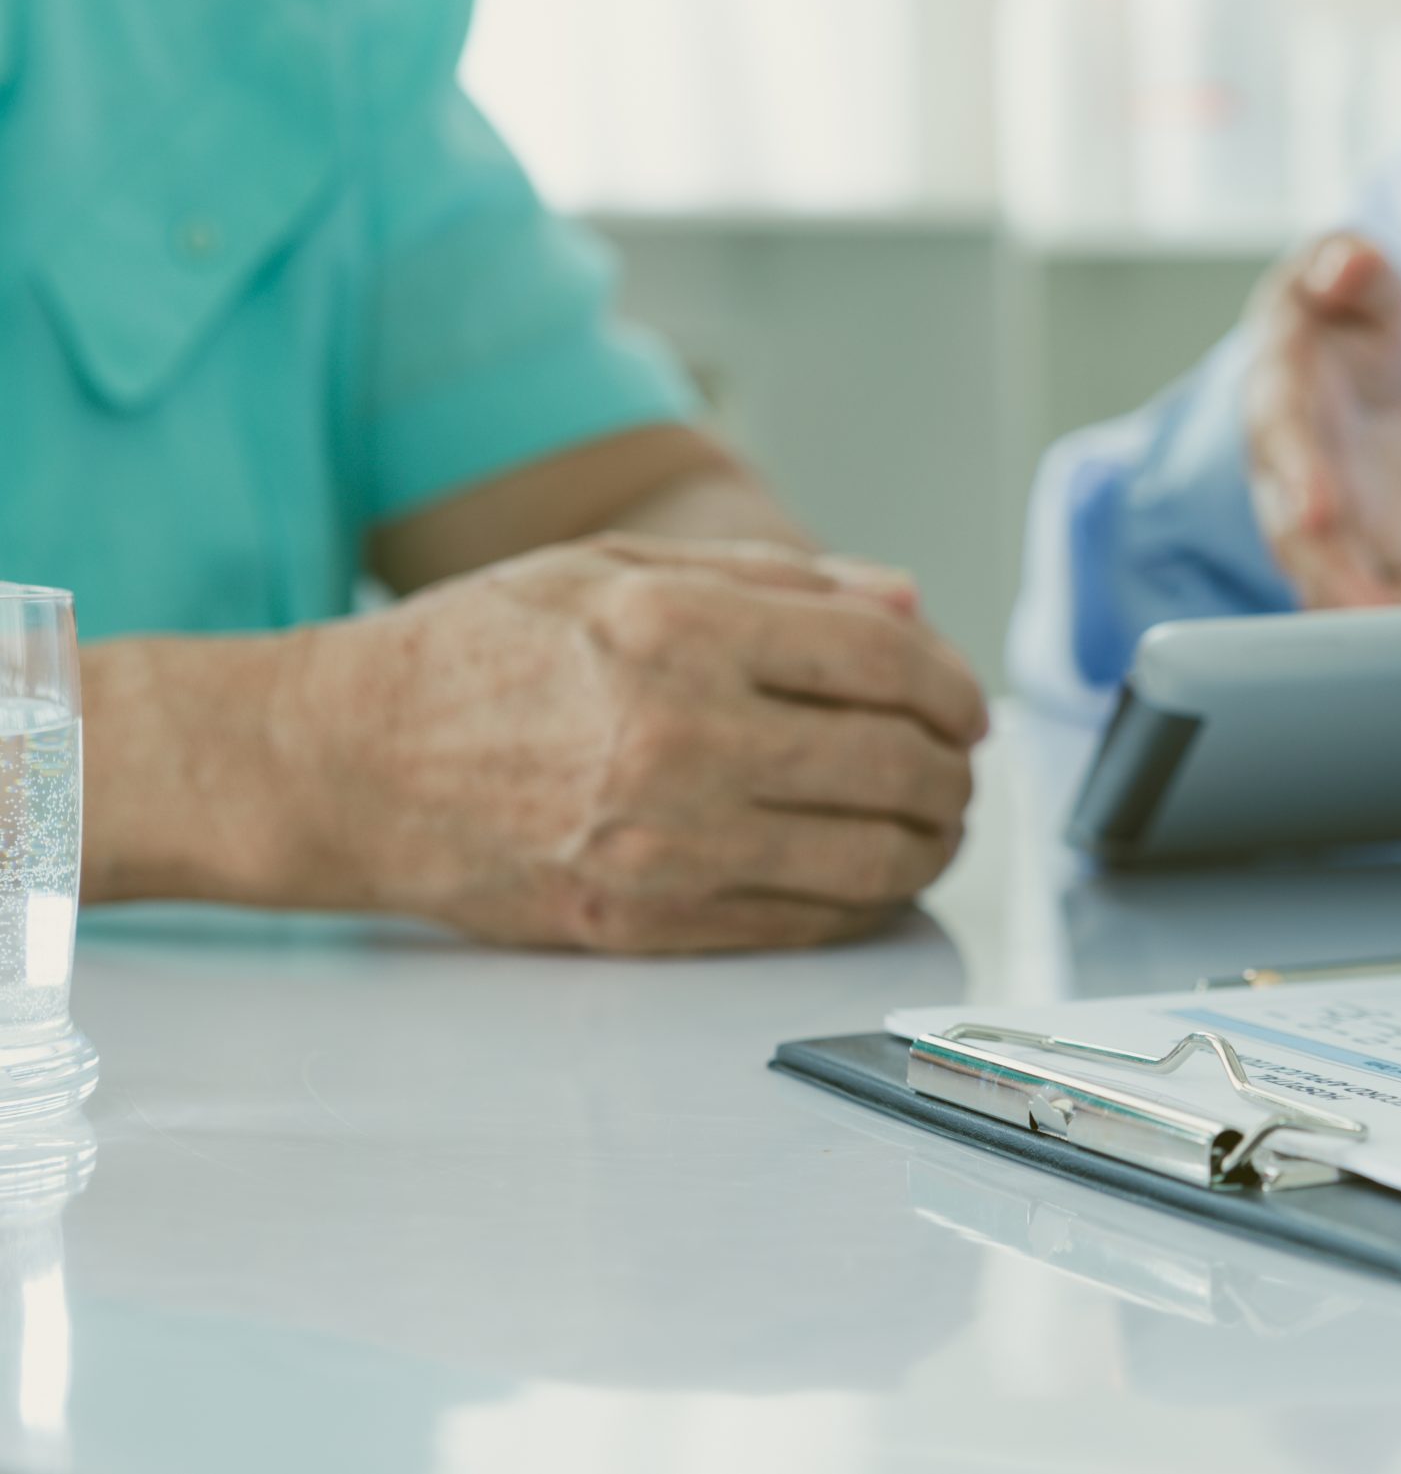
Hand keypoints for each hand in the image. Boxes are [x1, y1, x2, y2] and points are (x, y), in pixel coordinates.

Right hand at [282, 535, 988, 951]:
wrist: (343, 766)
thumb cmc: (478, 652)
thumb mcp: (617, 569)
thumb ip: (774, 582)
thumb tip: (907, 607)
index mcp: (677, 631)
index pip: (882, 663)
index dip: (952, 686)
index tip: (966, 704)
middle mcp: (678, 739)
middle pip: (893, 764)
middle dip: (955, 770)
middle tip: (961, 767)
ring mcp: (663, 842)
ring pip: (869, 858)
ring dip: (931, 843)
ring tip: (935, 823)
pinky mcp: (644, 921)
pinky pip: (804, 923)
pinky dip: (864, 902)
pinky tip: (874, 875)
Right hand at [1243, 232, 1400, 606]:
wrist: (1347, 379)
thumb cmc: (1341, 329)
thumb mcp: (1354, 280)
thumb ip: (1352, 267)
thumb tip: (1345, 263)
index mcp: (1281, 396)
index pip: (1284, 436)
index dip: (1300, 476)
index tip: (1318, 513)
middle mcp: (1287, 473)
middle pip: (1296, 530)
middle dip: (1323, 569)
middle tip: (1358, 611)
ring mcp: (1323, 525)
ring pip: (1323, 577)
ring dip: (1351, 615)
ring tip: (1395, 643)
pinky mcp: (1363, 557)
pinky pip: (1367, 601)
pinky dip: (1388, 629)